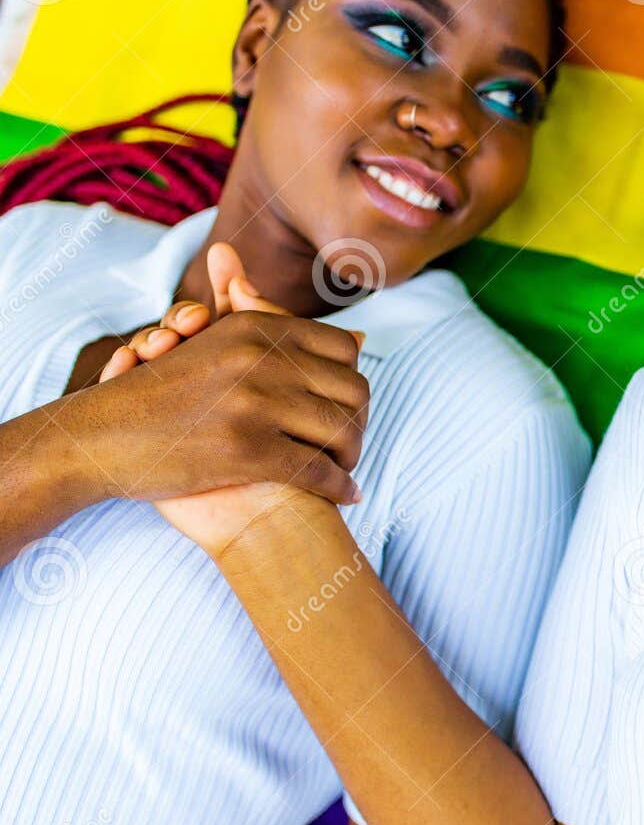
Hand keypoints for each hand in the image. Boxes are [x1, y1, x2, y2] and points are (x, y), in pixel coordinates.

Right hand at [89, 242, 367, 554]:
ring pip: (343, 431)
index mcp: (255, 330)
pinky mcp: (246, 451)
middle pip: (354, 390)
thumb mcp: (214, 345)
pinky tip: (346, 494)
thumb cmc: (160, 396)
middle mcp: (259, 359)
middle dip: (360, 421)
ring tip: (347, 467)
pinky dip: (340, 487)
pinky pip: (319, 470)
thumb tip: (365, 335)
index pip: (345, 350)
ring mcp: (253, 404)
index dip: (352, 381)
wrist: (96, 440)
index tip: (344, 405)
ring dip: (353, 456)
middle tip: (350, 443)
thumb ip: (282, 333)